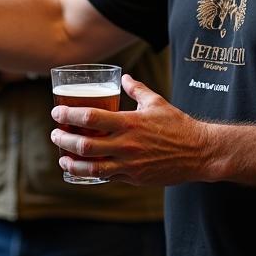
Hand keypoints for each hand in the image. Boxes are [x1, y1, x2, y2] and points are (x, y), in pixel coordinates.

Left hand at [51, 73, 212, 184]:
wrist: (201, 153)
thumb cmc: (178, 125)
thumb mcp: (156, 102)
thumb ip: (137, 89)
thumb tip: (124, 78)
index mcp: (129, 123)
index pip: (90, 118)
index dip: (68, 116)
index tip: (57, 114)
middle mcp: (126, 145)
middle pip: (85, 146)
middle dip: (63, 140)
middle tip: (54, 134)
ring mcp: (129, 164)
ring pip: (92, 168)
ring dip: (72, 163)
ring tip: (62, 157)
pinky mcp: (134, 178)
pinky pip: (107, 177)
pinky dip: (90, 174)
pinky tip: (82, 169)